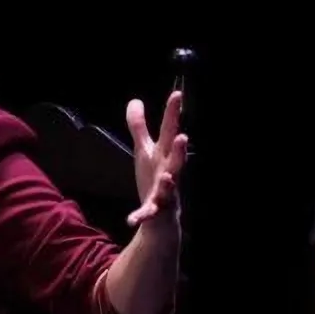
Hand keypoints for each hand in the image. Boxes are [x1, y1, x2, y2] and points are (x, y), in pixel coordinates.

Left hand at [125, 89, 188, 229]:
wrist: (161, 219)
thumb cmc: (154, 180)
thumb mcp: (144, 151)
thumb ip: (139, 127)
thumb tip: (135, 101)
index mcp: (164, 155)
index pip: (169, 131)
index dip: (172, 113)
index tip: (177, 94)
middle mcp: (168, 171)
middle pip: (175, 159)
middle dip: (179, 149)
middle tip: (182, 137)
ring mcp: (164, 193)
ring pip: (169, 187)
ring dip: (168, 182)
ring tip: (167, 176)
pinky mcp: (154, 211)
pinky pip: (148, 213)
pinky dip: (141, 216)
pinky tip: (132, 219)